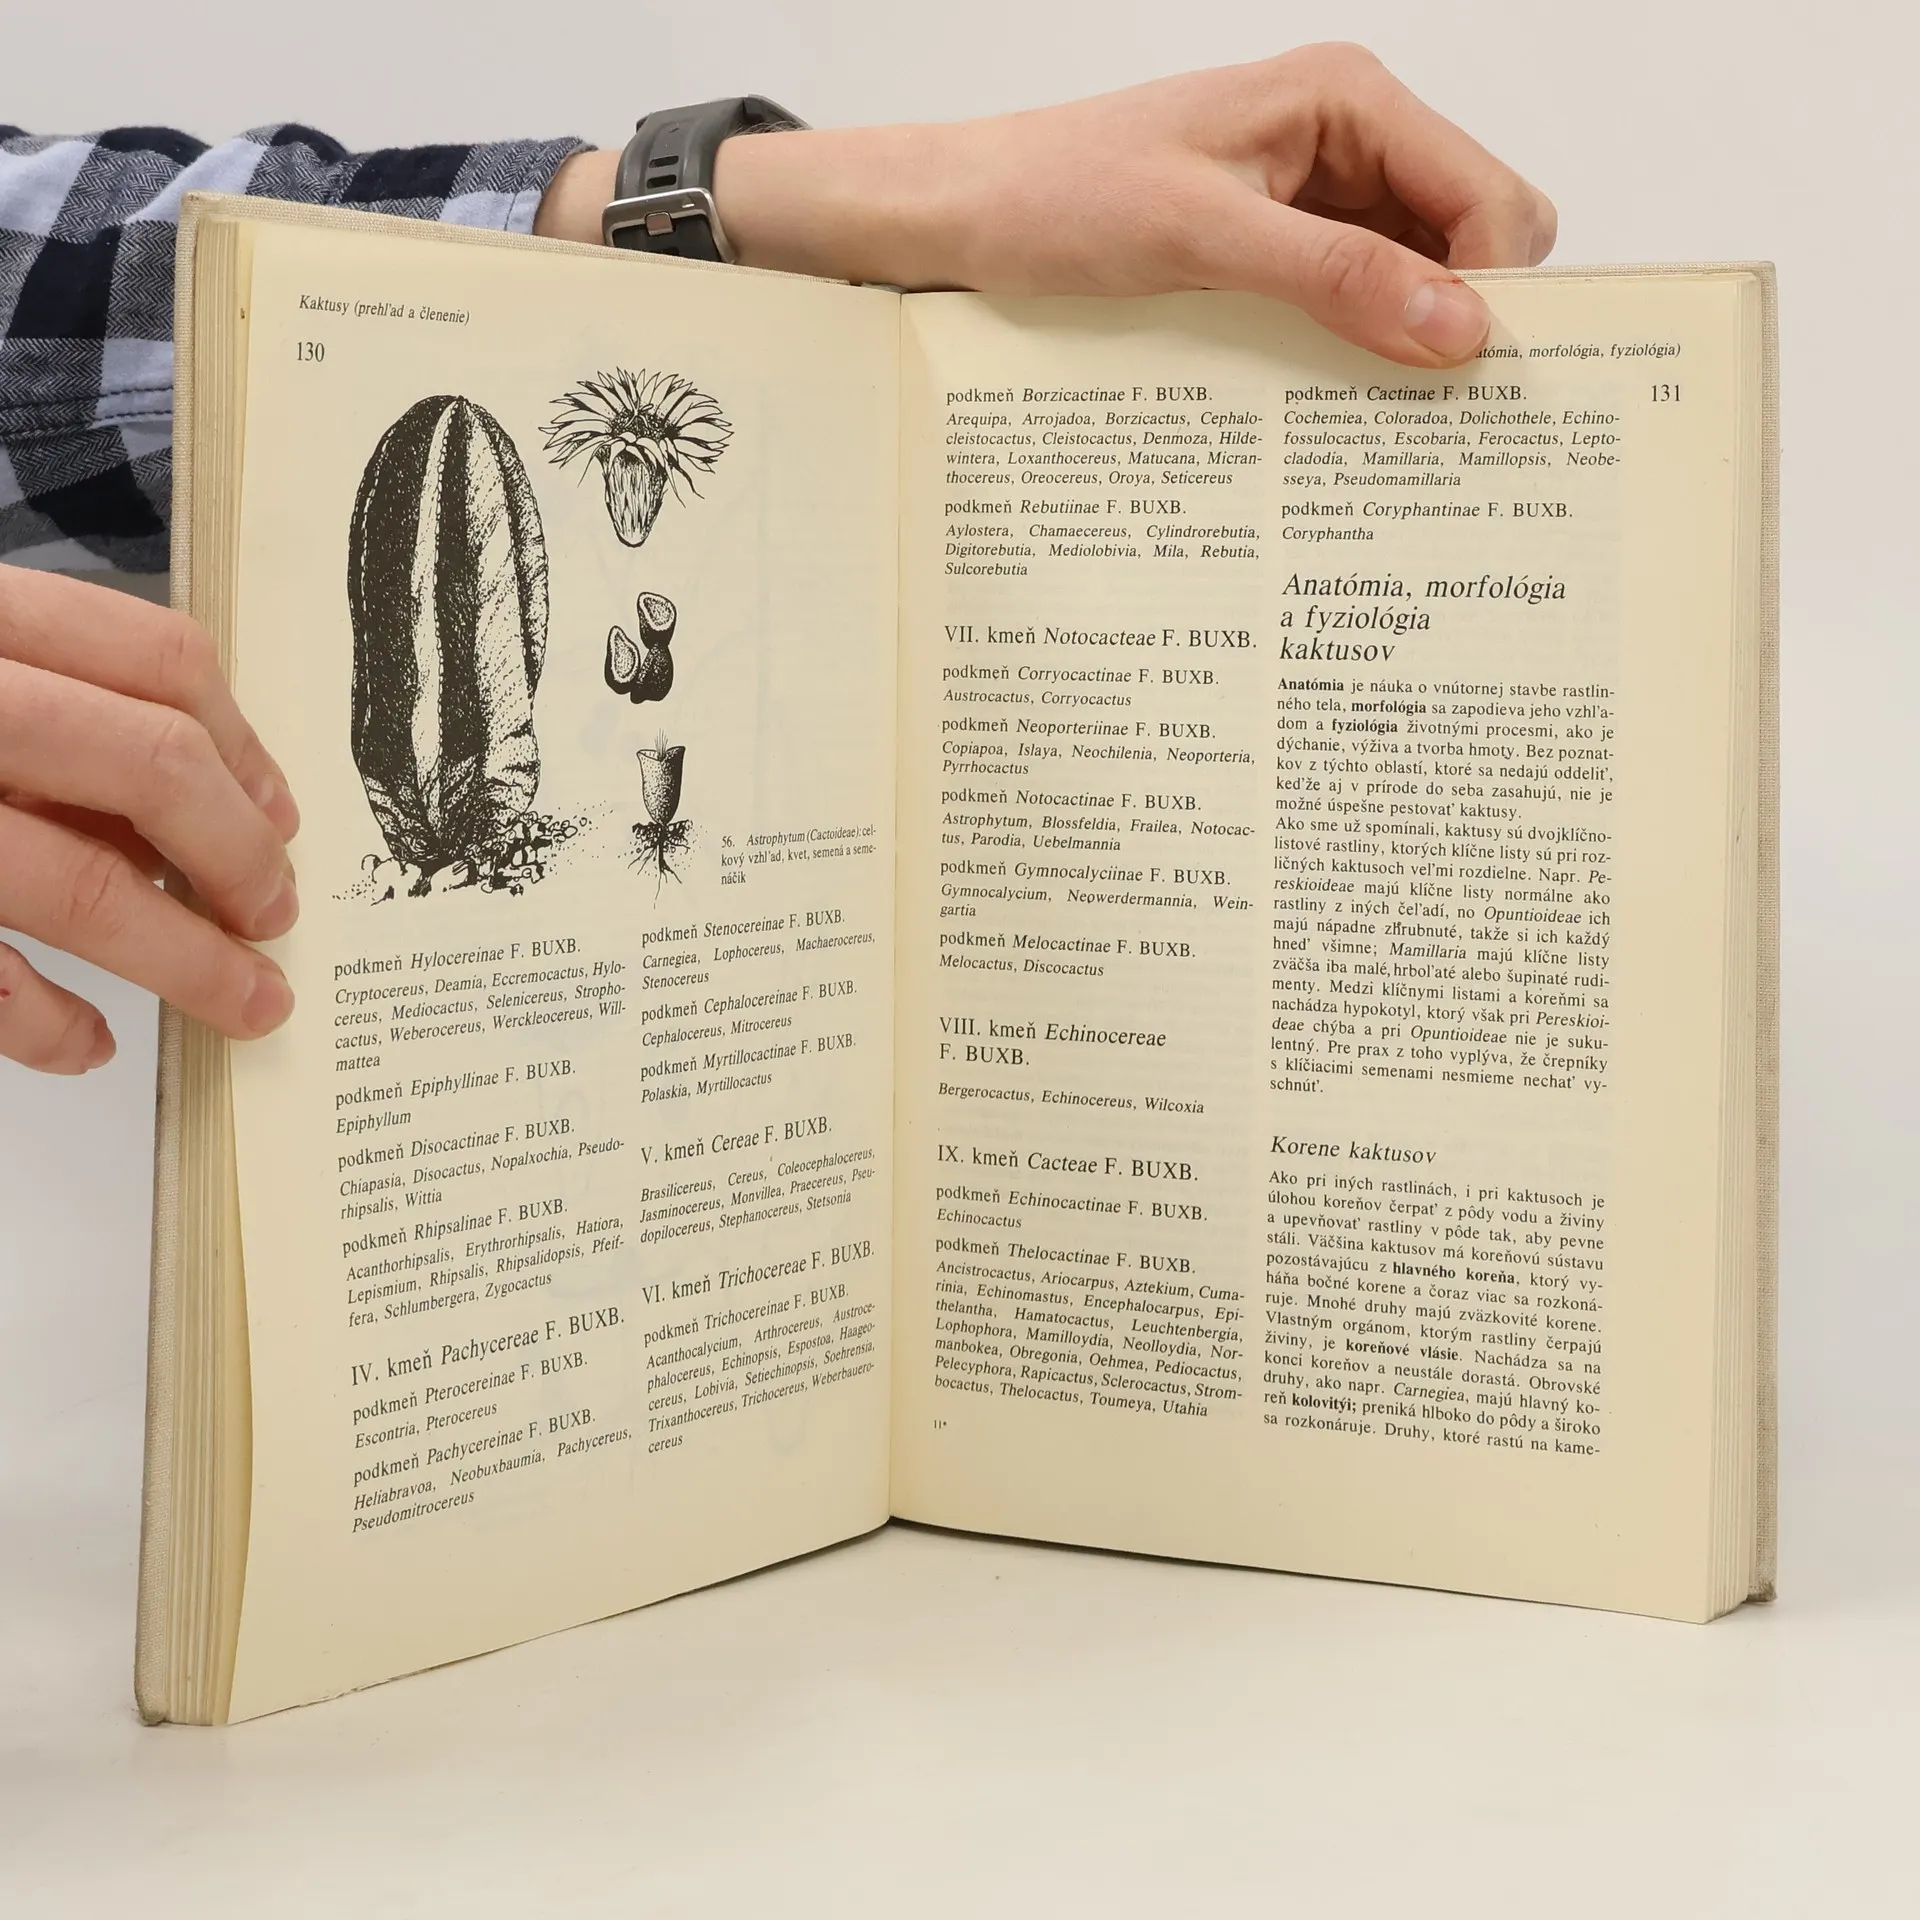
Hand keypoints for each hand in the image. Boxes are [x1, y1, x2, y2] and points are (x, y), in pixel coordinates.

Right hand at [0, 566, 298, 1073]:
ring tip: (246, 1001)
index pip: (154, 658)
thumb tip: (209, 786)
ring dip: (189, 958)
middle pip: (147, 765)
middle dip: (239, 854)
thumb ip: (41, 693)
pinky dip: (42, 1021)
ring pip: (78, 882)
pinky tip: (85, 1044)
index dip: (243, 745)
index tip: (280, 815)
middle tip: (275, 915)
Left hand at [539, 46, 1554, 367]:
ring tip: (1377, 422)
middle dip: (1463, 321)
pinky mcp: (1277, 254)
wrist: (960, 216)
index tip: (1480, 386)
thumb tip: (1462, 328)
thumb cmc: (1057, 195)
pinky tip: (1330, 404)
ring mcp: (1315, 201)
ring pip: (1419, 283)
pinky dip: (1356, 353)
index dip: (1502, 292)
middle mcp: (1347, 141)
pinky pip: (1354, 306)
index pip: (1493, 198)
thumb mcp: (1201, 236)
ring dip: (1407, 346)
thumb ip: (1336, 277)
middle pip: (1473, 242)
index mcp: (1348, 100)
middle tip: (1428, 416)